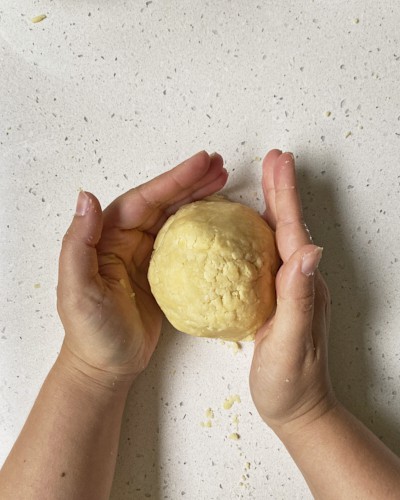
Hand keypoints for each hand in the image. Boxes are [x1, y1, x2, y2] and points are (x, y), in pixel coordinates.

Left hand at [57, 151, 227, 384]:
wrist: (107, 366)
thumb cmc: (90, 332)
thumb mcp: (77, 290)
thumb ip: (79, 243)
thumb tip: (88, 197)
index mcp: (108, 237)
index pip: (144, 200)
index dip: (173, 180)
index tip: (201, 163)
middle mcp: (127, 240)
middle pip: (163, 202)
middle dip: (191, 181)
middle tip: (219, 166)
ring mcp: (147, 255)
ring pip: (175, 217)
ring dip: (198, 197)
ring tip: (223, 180)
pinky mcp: (163, 273)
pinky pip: (184, 242)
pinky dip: (201, 226)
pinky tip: (217, 217)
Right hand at [249, 150, 335, 432]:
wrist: (297, 408)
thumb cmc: (291, 382)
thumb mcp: (290, 343)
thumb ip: (299, 299)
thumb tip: (309, 251)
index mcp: (302, 284)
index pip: (292, 231)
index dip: (284, 195)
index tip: (278, 163)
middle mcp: (299, 280)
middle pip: (288, 225)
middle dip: (280, 189)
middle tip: (273, 160)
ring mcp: (288, 288)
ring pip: (277, 237)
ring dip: (272, 205)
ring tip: (263, 180)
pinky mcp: (276, 298)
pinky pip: (266, 255)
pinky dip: (258, 232)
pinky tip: (246, 230)